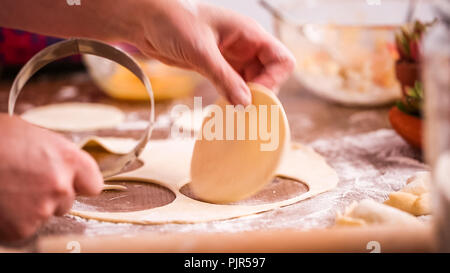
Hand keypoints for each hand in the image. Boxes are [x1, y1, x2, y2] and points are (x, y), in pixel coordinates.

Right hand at [0, 115, 102, 240]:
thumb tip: (62, 164)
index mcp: (69, 159)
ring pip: (45, 215)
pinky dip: (12, 221)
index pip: (93, 184)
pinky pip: (23, 228)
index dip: (80, 184)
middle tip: (24, 182)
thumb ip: (55, 154)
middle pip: (67, 201)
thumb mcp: (33, 135)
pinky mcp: (21, 229)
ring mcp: (42, 210)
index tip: (69, 183)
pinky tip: (1, 203)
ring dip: (30, 208)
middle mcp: (61, 186)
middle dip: (50, 195)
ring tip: (8, 189)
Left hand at [133, 1, 294, 104]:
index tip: (254, 96)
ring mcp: (231, 57)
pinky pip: (234, 86)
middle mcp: (244, 46)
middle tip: (244, 111)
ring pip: (252, 82)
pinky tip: (225, 108)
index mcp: (248, 34)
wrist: (145, 20)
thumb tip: (245, 103)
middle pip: (269, 75)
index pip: (281, 59)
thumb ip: (224, 77)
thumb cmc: (173, 21)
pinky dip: (233, 98)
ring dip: (247, 99)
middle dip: (261, 93)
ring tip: (235, 114)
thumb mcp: (201, 51)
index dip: (274, 80)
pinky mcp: (217, 67)